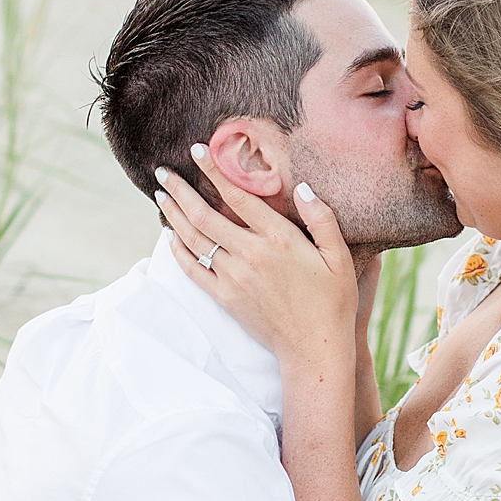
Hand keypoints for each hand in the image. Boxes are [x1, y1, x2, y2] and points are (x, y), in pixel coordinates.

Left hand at [155, 154, 357, 368]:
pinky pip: (193, 270)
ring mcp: (234, 277)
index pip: (237, 197)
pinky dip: (178, 251)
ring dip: (173, 215)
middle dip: (180, 190)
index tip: (196, 151)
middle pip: (205, 215)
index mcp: (278, 239)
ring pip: (194, 240)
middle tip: (163, 172)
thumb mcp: (339, 257)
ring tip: (160, 195)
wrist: (314, 349)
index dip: (214, 171)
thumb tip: (303, 188)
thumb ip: (322, 219)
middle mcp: (250, 255)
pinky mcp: (225, 298)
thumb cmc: (332, 302)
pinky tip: (170, 236)